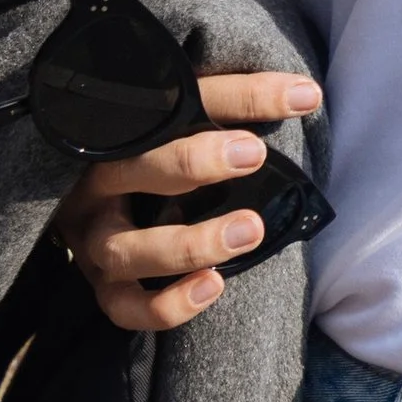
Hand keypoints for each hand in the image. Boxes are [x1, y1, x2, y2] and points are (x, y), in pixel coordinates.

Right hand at [51, 68, 323, 332]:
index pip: (165, 108)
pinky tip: (214, 285)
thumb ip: (240, 102)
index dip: (229, 101)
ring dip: (190, 242)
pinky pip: (127, 308)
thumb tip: (307, 93)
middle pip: (130, 171)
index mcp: (112, 135)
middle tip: (253, 154)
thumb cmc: (159, 154)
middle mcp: (95, 189)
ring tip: (250, 229)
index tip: (291, 99)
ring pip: (127, 250)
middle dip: (193, 162)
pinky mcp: (106, 289)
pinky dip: (168, 304)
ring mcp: (94, 244)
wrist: (110, 206)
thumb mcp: (191, 119)